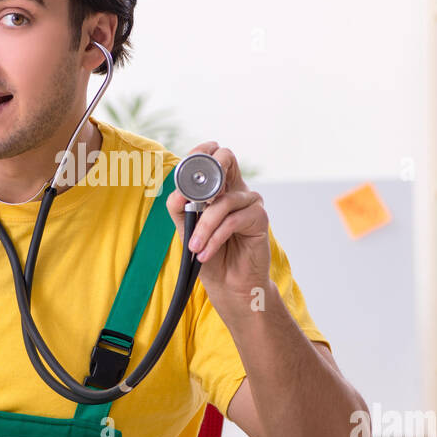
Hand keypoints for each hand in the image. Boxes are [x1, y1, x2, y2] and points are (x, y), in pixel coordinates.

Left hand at [165, 141, 270, 302]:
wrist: (228, 285)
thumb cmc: (210, 255)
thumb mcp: (187, 230)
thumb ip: (180, 209)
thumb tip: (177, 192)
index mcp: (220, 187)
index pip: (214, 156)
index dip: (202, 151)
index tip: (188, 162)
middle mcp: (236, 189)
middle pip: (227, 158)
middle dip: (210, 169)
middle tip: (196, 193)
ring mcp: (250, 202)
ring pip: (222, 201)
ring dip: (204, 227)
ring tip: (194, 247)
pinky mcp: (259, 218)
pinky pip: (233, 220)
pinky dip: (215, 238)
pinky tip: (205, 252)